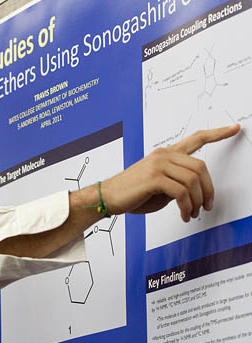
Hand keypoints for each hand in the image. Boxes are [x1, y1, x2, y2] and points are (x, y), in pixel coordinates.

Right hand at [102, 124, 240, 221]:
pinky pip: (182, 192)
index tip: (234, 128)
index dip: (218, 133)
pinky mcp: (154, 178)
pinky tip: (183, 214)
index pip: (195, 139)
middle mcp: (163, 155)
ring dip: (197, 201)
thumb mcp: (159, 186)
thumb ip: (176, 182)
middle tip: (207, 205)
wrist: (108, 197)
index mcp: (165, 154)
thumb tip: (192, 192)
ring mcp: (158, 165)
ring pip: (193, 180)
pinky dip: (186, 207)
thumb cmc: (132, 193)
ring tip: (192, 213)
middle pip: (201, 167)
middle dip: (209, 190)